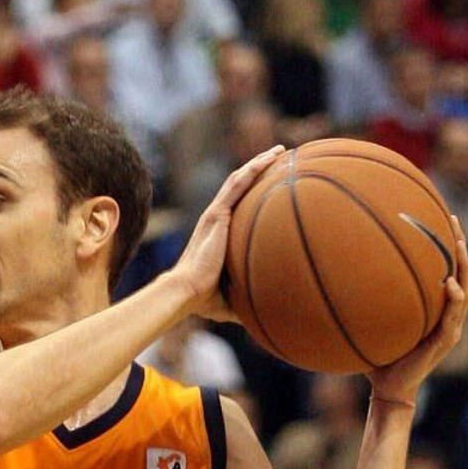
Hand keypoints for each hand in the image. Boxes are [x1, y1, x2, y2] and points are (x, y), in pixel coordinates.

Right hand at [169, 145, 285, 320]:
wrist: (186, 292)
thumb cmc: (203, 299)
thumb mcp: (230, 297)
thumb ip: (246, 300)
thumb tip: (265, 317)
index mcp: (217, 233)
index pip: (238, 204)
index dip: (254, 190)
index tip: (272, 182)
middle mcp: (215, 218)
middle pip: (241, 186)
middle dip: (260, 170)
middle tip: (281, 159)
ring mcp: (215, 214)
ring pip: (240, 179)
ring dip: (260, 163)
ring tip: (282, 151)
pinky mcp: (217, 214)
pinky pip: (238, 184)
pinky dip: (254, 169)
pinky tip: (271, 159)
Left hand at [367, 213, 467, 409]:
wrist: (388, 388)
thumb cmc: (380, 357)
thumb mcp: (376, 324)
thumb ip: (370, 303)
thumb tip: (340, 276)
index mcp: (436, 310)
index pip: (448, 271)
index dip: (448, 247)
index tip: (442, 218)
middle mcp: (447, 316)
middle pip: (462, 274)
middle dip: (460, 246)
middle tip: (454, 219)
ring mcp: (449, 329)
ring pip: (465, 292)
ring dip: (464, 268)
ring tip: (460, 245)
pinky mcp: (444, 342)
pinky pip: (452, 318)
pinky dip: (454, 300)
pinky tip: (451, 285)